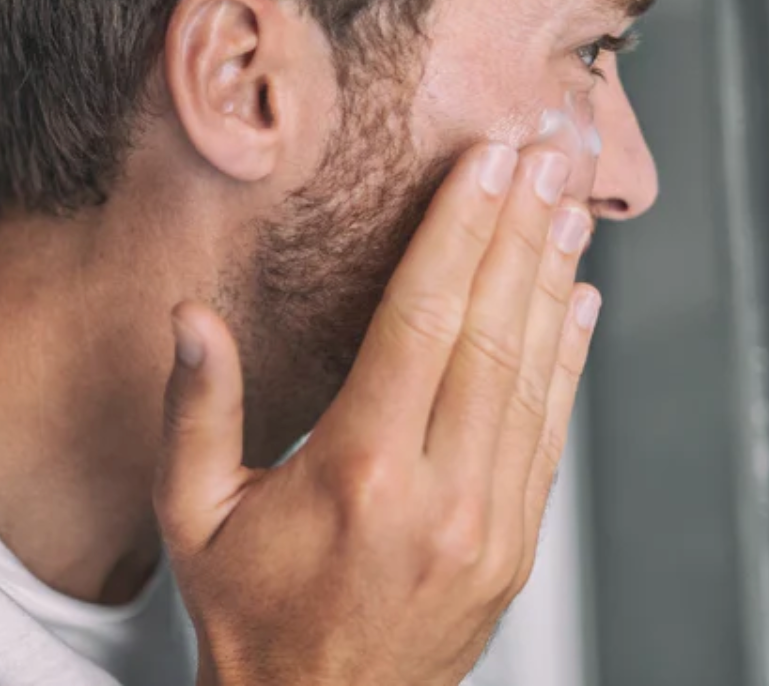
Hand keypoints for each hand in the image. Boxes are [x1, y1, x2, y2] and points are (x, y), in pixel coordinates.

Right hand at [157, 139, 602, 685]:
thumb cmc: (250, 615)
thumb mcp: (193, 514)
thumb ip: (195, 410)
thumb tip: (191, 316)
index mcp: (360, 475)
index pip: (422, 321)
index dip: (459, 231)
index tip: (487, 162)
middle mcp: (439, 497)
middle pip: (492, 333)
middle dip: (521, 230)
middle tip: (549, 152)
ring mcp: (489, 526)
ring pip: (533, 377)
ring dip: (554, 281)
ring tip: (569, 205)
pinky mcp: (515, 547)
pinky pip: (548, 432)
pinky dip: (568, 359)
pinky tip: (577, 301)